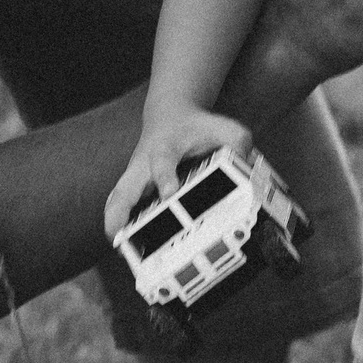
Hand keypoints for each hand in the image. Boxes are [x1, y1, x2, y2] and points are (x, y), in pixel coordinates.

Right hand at [105, 107, 250, 235]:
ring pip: (118, 197)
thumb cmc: (196, 127)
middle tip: (118, 233)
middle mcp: (146, 162)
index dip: (165, 177)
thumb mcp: (221, 127)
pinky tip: (122, 245)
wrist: (170, 114)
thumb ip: (237, 143)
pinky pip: (121, 203)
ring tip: (119, 248)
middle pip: (126, 184)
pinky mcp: (134, 184)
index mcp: (166, 147)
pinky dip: (118, 222)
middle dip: (121, 209)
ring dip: (114, 221)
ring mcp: (137, 175)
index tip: (169, 193)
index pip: (163, 161)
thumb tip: (247, 169)